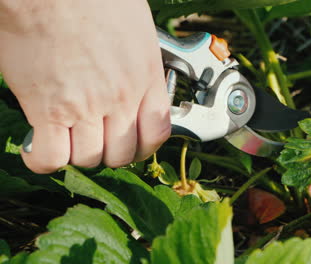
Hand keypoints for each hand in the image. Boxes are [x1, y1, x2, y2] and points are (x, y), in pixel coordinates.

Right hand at [0, 0, 170, 172]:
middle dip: (109, 153)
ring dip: (78, 154)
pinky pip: (50, 157)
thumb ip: (139, 64)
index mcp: (145, 77)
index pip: (157, 134)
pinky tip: (40, 146)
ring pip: (88, 159)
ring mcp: (85, 107)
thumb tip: (134, 79)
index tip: (133, 144)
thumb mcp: (137, 30)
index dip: (144, 147)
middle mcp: (119, 98)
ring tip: (67, 138)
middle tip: (96, 140)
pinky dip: (45, 160)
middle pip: (121, 154)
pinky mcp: (47, 110)